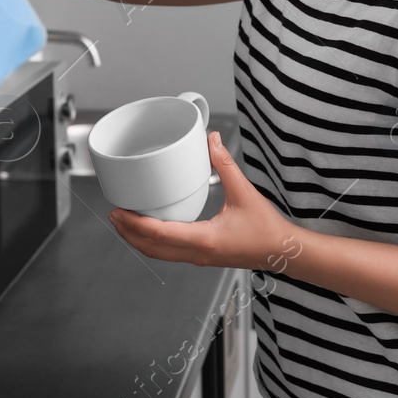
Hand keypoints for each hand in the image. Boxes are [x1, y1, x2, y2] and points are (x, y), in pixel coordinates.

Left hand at [110, 132, 305, 273]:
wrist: (283, 252)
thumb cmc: (266, 228)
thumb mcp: (244, 192)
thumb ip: (225, 164)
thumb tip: (211, 139)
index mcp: (203, 239)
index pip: (158, 234)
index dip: (134, 223)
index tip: (119, 211)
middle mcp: (197, 253)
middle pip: (151, 248)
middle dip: (128, 232)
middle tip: (113, 214)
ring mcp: (199, 258)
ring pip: (159, 254)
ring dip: (139, 240)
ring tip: (125, 223)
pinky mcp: (203, 257)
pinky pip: (170, 253)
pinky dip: (154, 243)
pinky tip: (151, 230)